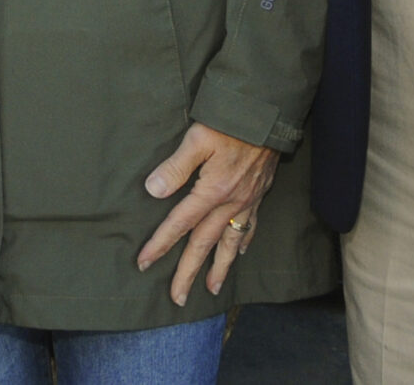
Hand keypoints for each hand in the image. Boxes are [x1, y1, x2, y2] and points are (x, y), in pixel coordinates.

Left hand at [136, 124, 278, 306]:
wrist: (269, 115)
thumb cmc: (230, 122)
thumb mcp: (198, 138)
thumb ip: (175, 167)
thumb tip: (153, 191)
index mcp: (211, 191)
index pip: (180, 223)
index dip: (160, 244)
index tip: (144, 263)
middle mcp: (230, 202)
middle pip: (204, 244)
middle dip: (188, 272)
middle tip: (177, 298)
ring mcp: (247, 201)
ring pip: (229, 243)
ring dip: (219, 268)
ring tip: (211, 290)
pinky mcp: (259, 194)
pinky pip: (250, 227)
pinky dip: (243, 244)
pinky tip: (240, 253)